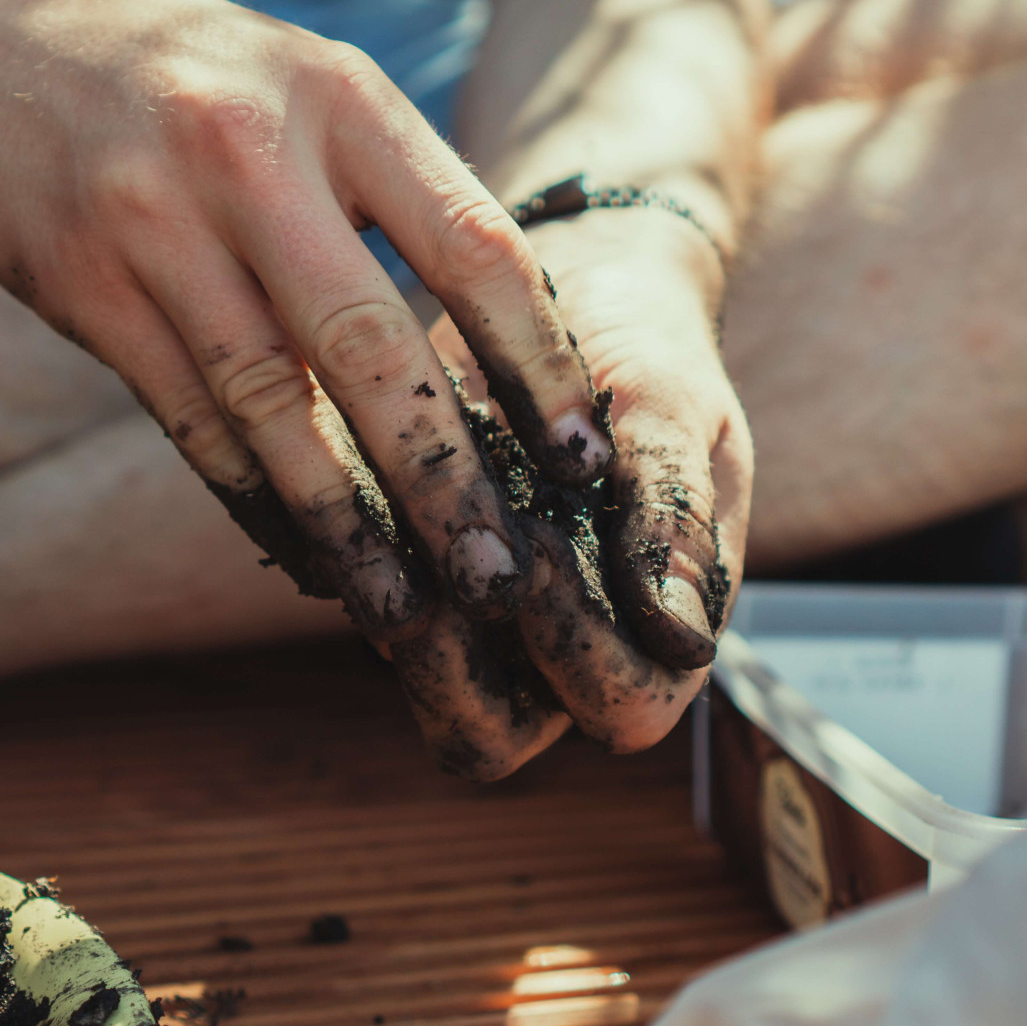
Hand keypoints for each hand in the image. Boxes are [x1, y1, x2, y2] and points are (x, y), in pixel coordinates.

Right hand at [0, 0, 614, 639]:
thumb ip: (406, 202)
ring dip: (342, 518)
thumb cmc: (207, 76)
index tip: (582, 464)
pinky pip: (183, 416)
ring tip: (400, 602)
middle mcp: (248, 155)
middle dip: (443, 480)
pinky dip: (250, 491)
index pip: (472, 248)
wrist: (3, 21)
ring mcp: (152, 221)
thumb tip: (508, 360)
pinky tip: (300, 547)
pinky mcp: (79, 283)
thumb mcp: (321, 90)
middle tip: (501, 580)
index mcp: (343, 100)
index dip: (536, 368)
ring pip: (267, 402)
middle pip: (368, 346)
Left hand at [395, 203, 752, 775]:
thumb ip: (673, 512)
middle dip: (463, 672)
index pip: (624, 709)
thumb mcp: (672, 410)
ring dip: (400, 629)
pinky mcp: (410, 568)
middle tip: (455, 564)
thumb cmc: (649, 354)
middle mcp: (562, 646)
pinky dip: (355, 562)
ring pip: (416, 686)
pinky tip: (346, 492)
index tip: (547, 550)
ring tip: (393, 536)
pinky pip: (366, 601)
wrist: (583, 289)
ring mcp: (479, 618)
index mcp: (655, 627)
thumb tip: (680, 636)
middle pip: (496, 736)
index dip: (583, 654)